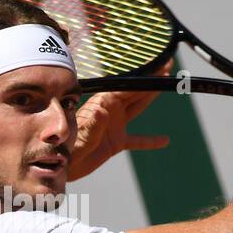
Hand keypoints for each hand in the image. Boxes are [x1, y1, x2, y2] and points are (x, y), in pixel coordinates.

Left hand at [68, 61, 171, 180]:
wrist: (64, 166)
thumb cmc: (69, 148)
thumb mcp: (81, 135)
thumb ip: (93, 122)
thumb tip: (103, 108)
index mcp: (104, 104)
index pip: (129, 86)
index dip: (146, 76)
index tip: (159, 66)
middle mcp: (111, 111)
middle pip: (135, 92)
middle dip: (151, 80)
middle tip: (167, 67)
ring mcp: (114, 126)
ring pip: (137, 108)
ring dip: (151, 97)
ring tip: (166, 85)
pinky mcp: (116, 142)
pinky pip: (137, 140)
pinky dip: (150, 141)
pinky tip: (165, 141)